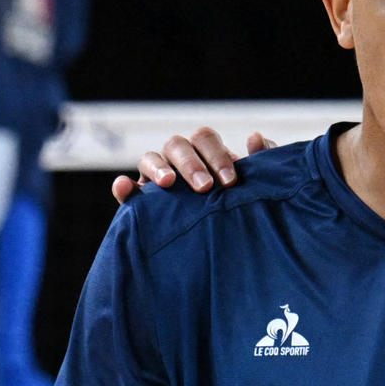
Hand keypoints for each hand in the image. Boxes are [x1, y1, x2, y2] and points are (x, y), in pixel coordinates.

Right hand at [111, 128, 271, 204]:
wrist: (225, 248)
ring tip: (168, 184)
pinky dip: (123, 186)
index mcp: (205, 153)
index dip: (216, 156)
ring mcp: (155, 178)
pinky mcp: (138, 202)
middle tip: (204, 187)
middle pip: (177, 144)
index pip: (205, 139)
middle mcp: (178, 160)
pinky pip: (125, 189)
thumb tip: (254, 137)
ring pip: (149, 158)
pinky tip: (124, 188)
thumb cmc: (239, 209)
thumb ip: (261, 163)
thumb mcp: (254, 188)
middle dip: (190, 163)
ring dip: (158, 167)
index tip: (230, 182)